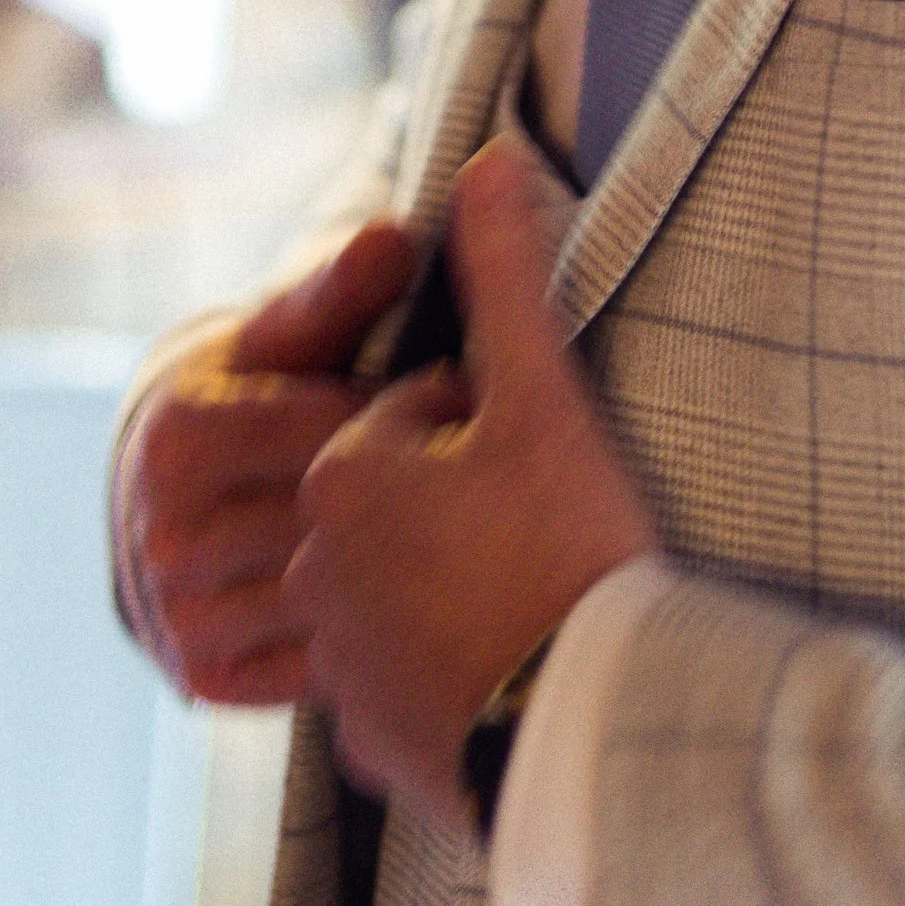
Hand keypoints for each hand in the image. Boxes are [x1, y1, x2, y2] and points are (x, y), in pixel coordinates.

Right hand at [113, 220, 419, 705]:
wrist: (184, 483)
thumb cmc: (262, 386)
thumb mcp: (296, 329)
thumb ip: (343, 286)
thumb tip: (393, 237)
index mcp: (180, 436)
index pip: (331, 433)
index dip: (402, 416)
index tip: (450, 404)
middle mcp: (162, 532)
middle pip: (329, 524)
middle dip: (406, 498)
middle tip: (460, 479)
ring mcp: (175, 613)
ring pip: (326, 601)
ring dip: (392, 576)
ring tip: (436, 537)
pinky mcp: (199, 677)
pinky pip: (309, 664)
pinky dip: (361, 638)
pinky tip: (396, 601)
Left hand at [285, 137, 657, 823]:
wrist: (589, 733)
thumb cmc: (567, 551)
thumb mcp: (542, 398)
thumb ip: (506, 276)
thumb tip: (491, 159)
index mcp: (343, 473)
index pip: (424, 420)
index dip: (497, 434)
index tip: (545, 472)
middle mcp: (314, 567)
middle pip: (411, 507)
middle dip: (471, 509)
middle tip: (550, 537)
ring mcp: (338, 665)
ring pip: (409, 594)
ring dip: (463, 590)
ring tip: (541, 608)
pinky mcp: (369, 746)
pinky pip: (413, 688)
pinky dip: (458, 680)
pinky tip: (519, 678)